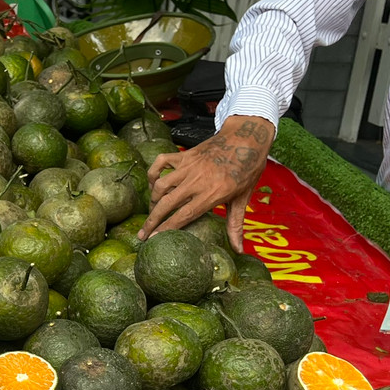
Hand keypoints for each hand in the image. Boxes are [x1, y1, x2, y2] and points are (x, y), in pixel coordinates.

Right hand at [138, 115, 275, 250]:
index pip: (183, 215)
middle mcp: (197, 181)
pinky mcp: (184, 155)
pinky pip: (160, 162)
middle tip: (142, 233)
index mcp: (212, 193)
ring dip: (153, 200)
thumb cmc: (247, 169)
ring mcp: (188, 166)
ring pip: (160, 185)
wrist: (247, 138)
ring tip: (152, 211)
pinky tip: (154, 183)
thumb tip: (239, 250)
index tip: (152, 238)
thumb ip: (235, 225)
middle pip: (167, 203)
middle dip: (151, 220)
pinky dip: (153, 173)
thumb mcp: (243, 199)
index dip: (166, 228)